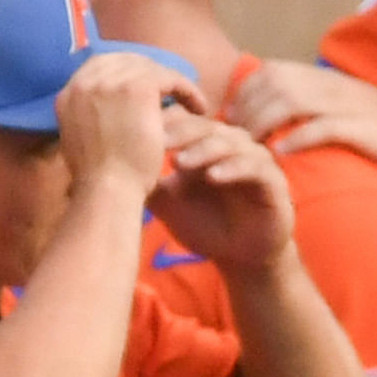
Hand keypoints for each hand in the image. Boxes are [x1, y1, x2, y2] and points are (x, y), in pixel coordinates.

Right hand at [56, 51, 203, 196]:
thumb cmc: (98, 179)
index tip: (146, 87)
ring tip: (188, 100)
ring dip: (173, 83)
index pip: (100, 66)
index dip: (126, 72)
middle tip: (171, 89)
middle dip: (151, 73)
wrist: (107, 190)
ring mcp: (110, 81)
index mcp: (67, 95)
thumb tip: (109, 105)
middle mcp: (85, 82)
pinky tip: (199, 108)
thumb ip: (90, 116)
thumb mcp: (82, 140)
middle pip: (127, 61)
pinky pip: (172, 78)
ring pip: (152, 69)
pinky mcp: (139, 85)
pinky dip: (189, 92)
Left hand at [148, 108, 295, 269]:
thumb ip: (144, 184)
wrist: (238, 254)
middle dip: (180, 133)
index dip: (164, 125)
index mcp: (206, 144)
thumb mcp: (166, 202)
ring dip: (204, 150)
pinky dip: (234, 169)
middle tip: (156, 141)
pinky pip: (256, 169)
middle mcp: (232, 145)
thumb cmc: (203, 223)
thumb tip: (101, 173)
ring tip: (180, 162)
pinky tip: (212, 177)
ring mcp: (255, 160)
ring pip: (232, 144)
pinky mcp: (274, 181)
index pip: (186, 123)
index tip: (136, 132)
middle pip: (207, 127)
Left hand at [229, 59, 376, 179]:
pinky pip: (323, 127)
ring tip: (250, 149)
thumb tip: (266, 114)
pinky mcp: (363, 128)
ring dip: (262, 125)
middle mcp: (333, 86)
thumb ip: (306, 107)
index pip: (270, 72)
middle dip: (245, 112)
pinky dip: (297, 139)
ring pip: (290, 100)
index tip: (231, 124)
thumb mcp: (338, 110)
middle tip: (233, 142)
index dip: (243, 96)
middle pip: (274, 82)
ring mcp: (349, 104)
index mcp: (325, 80)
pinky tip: (281, 155)